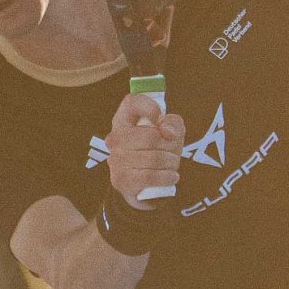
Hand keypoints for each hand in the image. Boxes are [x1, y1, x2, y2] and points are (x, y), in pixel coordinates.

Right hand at [106, 90, 183, 205]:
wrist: (147, 185)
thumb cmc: (159, 152)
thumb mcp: (172, 133)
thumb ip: (173, 123)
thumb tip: (167, 132)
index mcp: (123, 119)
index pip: (132, 102)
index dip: (150, 108)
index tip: (160, 119)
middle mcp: (115, 137)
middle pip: (151, 137)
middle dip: (170, 146)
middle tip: (172, 151)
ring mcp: (115, 159)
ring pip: (154, 158)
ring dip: (171, 163)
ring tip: (170, 165)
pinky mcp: (120, 180)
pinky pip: (150, 176)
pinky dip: (166, 177)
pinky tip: (171, 176)